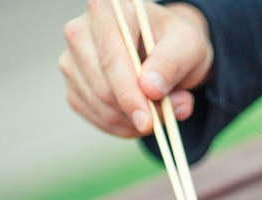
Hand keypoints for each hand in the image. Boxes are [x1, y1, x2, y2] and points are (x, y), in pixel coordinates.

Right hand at [59, 0, 212, 137]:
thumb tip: (150, 89)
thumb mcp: (189, 46)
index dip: (129, 94)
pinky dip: (123, 127)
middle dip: (137, 111)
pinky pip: (96, 118)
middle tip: (167, 117)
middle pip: (102, 87)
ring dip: (133, 121)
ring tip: (162, 112)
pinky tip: (142, 117)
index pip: (112, 59)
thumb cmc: (178, 44)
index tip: (148, 121)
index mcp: (108, 11)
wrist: (169, 51)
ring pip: (99, 106)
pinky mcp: (74, 85)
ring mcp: (72, 59)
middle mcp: (81, 31)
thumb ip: (173, 63)